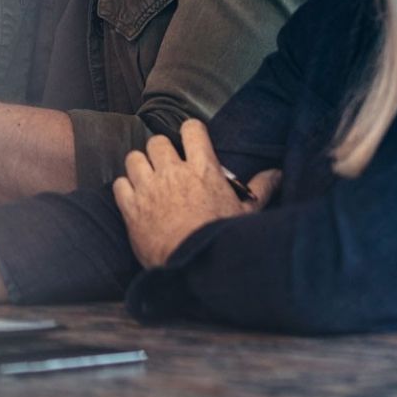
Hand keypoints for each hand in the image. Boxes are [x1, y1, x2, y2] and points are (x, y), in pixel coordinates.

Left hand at [112, 119, 281, 268]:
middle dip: (161, 151)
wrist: (194, 267)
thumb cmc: (222, 238)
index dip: (189, 132)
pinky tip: (134, 198)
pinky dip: (125, 188)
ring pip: (134, 158)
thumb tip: (277, 172)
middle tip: (167, 166)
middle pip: (157, 142)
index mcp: (203, 169)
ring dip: (140, 166)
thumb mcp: (247, 213)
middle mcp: (173, 173)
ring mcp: (149, 188)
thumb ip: (260, 188)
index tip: (190, 142)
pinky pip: (119, 184)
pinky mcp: (131, 207)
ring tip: (148, 179)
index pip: (191, 129)